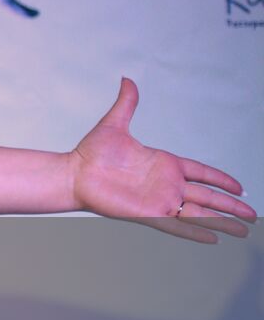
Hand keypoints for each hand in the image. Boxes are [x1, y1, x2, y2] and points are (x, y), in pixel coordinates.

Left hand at [69, 78, 256, 241]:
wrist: (73, 173)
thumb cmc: (91, 153)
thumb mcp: (114, 124)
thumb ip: (127, 104)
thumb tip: (127, 80)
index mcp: (164, 163)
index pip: (201, 172)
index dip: (221, 179)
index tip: (240, 187)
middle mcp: (166, 184)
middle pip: (207, 196)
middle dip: (231, 206)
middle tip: (252, 214)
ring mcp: (159, 200)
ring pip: (199, 213)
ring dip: (222, 222)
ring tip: (244, 230)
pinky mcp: (148, 213)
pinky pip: (177, 226)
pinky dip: (195, 232)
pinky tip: (213, 239)